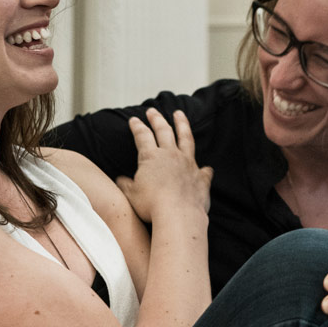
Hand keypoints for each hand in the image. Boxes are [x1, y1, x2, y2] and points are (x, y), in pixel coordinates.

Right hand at [115, 110, 212, 224]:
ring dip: (182, 124)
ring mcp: (188, 164)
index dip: (137, 127)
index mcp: (151, 157)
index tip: (134, 120)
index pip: (143, 136)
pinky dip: (204, 168)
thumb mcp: (132, 195)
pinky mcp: (200, 177)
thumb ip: (126, 185)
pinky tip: (206, 167)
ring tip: (179, 114)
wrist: (177, 215)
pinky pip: (203, 170)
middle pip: (164, 131)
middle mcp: (170, 155)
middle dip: (157, 119)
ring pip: (186, 138)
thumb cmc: (152, 206)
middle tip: (152, 111)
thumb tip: (121, 180)